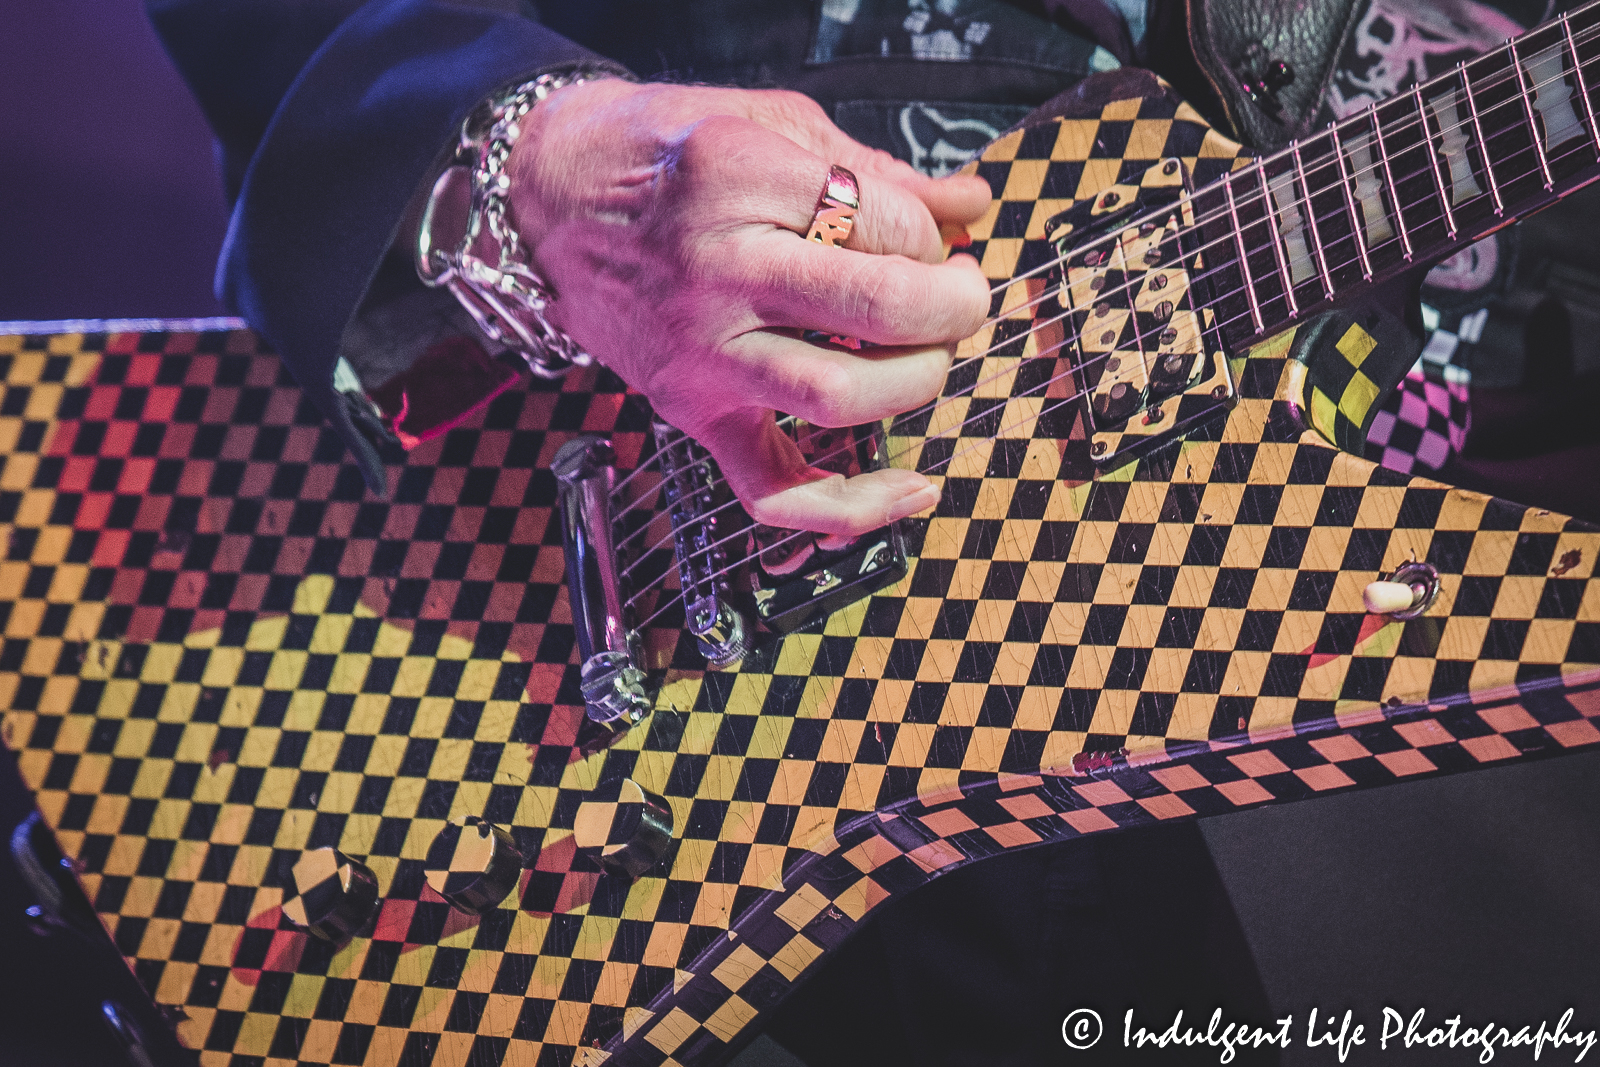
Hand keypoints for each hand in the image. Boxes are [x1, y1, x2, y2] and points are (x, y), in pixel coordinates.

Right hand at [506, 78, 991, 535]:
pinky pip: (773, 490)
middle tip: (958, 297)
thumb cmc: (660, 156)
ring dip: (916, 380)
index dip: (934, 238)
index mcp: (739, 177)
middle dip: (951, 307)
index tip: (929, 239)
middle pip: (880, 308)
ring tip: (927, 355)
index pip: (889, 224)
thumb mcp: (766, 121)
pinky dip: (850, 507)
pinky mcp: (690, 412)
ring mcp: (702, 352)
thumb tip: (970, 206)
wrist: (546, 202)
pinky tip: (911, 492)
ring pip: (840, 396)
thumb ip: (874, 168)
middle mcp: (717, 270)